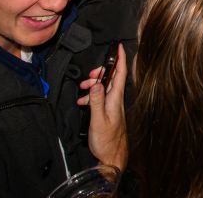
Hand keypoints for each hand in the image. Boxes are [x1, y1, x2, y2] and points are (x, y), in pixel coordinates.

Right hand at [77, 44, 127, 170]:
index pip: (120, 74)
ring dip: (92, 85)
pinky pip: (99, 98)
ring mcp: (113, 105)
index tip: (117, 47)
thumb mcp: (98, 120)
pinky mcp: (108, 111)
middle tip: (89, 75)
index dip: (120, 59)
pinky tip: (82, 101)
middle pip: (111, 78)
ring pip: (103, 87)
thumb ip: (96, 101)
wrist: (112, 156)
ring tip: (82, 89)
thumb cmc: (107, 140)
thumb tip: (96, 83)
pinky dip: (91, 96)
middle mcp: (116, 99)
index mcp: (116, 99)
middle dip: (100, 72)